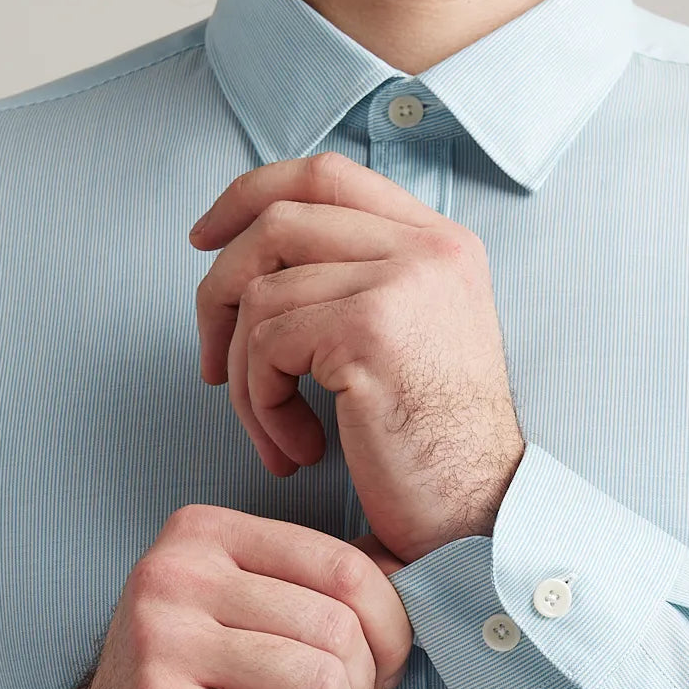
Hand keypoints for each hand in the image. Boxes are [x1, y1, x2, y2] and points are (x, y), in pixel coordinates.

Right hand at [19, 508, 413, 688]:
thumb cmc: (195, 681)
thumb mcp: (247, 606)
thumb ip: (320, 581)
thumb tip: (415, 567)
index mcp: (203, 533)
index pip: (343, 567)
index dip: (391, 624)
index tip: (385, 662)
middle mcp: (173, 576)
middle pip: (337, 630)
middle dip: (360, 685)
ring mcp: (158, 646)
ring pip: (320, 686)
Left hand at [190, 151, 525, 564]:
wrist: (482, 512)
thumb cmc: (438, 448)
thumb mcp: (413, 339)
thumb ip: (359, 284)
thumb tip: (255, 264)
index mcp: (439, 242)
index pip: (324, 176)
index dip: (249, 195)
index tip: (206, 240)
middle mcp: (427, 248)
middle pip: (277, 221)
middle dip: (219, 290)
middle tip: (214, 364)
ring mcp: (401, 282)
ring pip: (260, 294)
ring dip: (246, 377)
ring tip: (277, 434)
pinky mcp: (369, 330)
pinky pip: (266, 346)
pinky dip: (262, 407)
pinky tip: (299, 448)